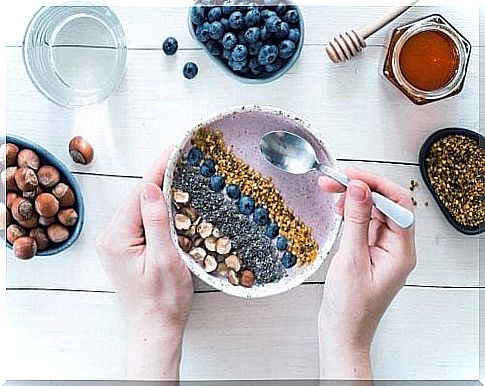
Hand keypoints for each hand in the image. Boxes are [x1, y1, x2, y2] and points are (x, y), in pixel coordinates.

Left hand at [96, 148, 192, 379]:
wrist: (155, 328)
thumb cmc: (163, 299)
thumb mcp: (164, 258)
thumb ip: (156, 221)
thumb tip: (151, 187)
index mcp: (117, 238)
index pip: (140, 194)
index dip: (158, 170)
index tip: (173, 151)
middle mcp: (110, 237)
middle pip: (136, 197)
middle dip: (157, 177)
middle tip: (180, 158)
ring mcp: (115, 243)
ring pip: (137, 207)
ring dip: (156, 191)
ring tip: (177, 173)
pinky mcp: (124, 249)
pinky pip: (138, 220)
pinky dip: (153, 208)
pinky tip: (168, 201)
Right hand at [318, 168, 415, 379]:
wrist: (342, 331)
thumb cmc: (350, 307)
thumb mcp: (352, 260)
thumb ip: (357, 222)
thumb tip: (360, 189)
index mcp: (402, 252)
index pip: (398, 205)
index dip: (376, 185)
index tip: (352, 176)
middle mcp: (396, 248)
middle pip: (386, 205)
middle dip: (361, 189)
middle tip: (335, 181)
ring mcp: (383, 249)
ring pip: (374, 212)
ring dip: (354, 198)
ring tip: (332, 191)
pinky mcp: (370, 250)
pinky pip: (365, 223)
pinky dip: (352, 212)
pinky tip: (339, 209)